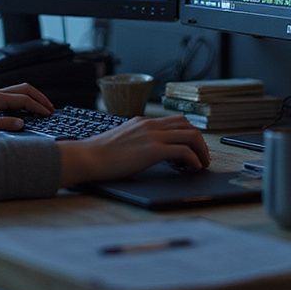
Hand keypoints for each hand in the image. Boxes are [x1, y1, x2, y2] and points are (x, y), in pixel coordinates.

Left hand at [0, 83, 54, 134]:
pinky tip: (23, 112)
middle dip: (39, 97)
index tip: (50, 114)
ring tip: (41, 109)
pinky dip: (22, 102)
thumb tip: (22, 124)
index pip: (24, 98)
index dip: (39, 106)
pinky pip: (10, 98)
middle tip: (51, 108)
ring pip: (17, 92)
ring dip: (31, 98)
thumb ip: (0, 125)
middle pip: (24, 89)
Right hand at [58, 113, 209, 187]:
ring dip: (201, 150)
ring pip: (191, 135)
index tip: (191, 149)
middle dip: (200, 142)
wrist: (89, 157)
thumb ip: (137, 141)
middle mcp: (150, 125)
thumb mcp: (122, 141)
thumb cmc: (100, 154)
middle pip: (187, 125)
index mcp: (142, 122)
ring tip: (202, 164)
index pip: (175, 121)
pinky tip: (193, 168)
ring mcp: (152, 136)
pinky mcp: (153, 150)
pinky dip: (194, 160)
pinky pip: (184, 151)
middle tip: (202, 157)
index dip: (188, 134)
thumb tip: (147, 152)